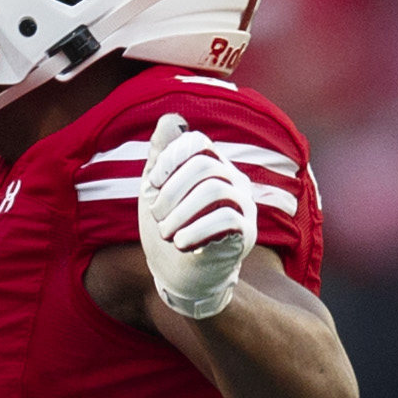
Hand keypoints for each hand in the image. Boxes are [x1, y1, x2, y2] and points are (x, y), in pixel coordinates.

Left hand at [138, 113, 257, 320]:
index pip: (196, 142)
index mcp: (211, 166)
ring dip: (180, 212)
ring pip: (215, 189)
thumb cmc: (169, 229)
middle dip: (171, 190)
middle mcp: (232, 180)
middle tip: (157, 216)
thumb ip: (161, 156)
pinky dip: (196, 230)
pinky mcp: (246, 235)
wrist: (181, 278)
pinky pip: (227, 220)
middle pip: (205, 164)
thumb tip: (170, 119)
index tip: (151, 184)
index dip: (170, 158)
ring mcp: (243, 206)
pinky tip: (181, 243)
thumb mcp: (156, 191)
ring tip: (167, 233)